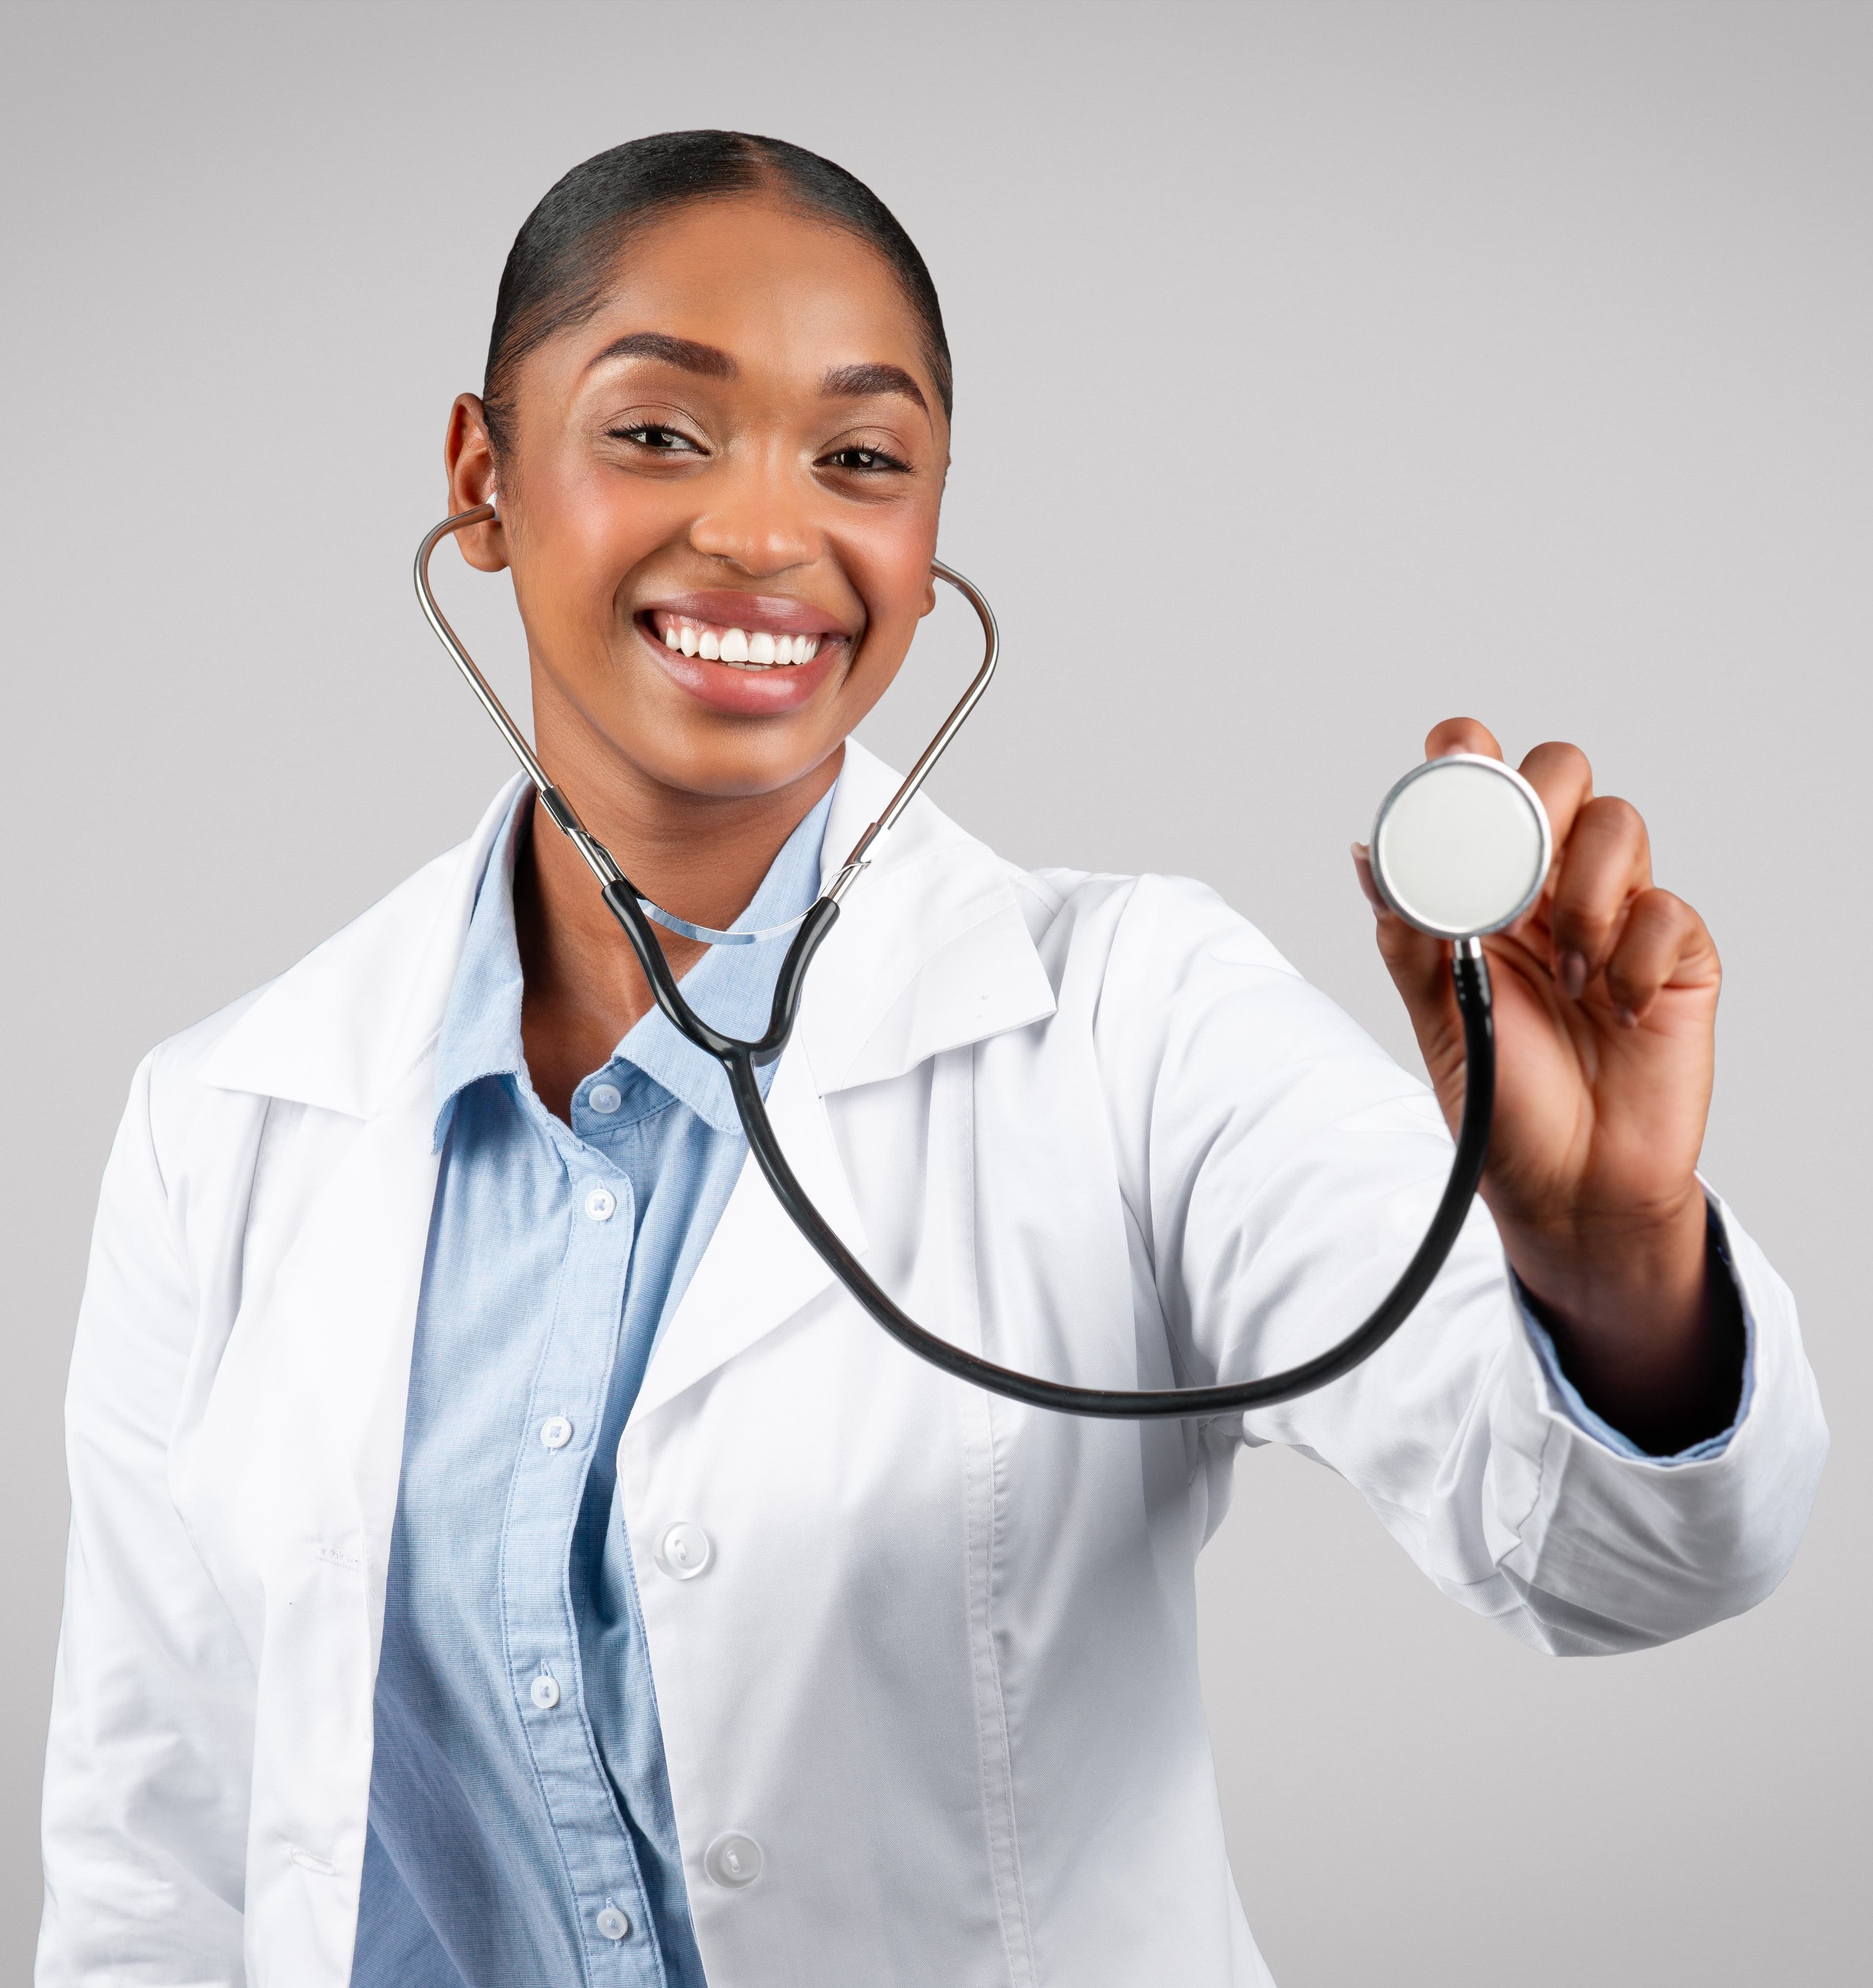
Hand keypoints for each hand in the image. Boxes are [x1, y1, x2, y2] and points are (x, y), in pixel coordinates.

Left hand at [1353, 718, 1740, 1451]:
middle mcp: (1550, 886)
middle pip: (1561, 771)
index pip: (1480, 784)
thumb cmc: (1502, 1102)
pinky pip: (1667, 908)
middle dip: (1538, 805)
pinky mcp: (1677, 954)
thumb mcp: (1434, 1017)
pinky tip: (1614, 1012)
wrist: (1568, 1187)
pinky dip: (1632, 959)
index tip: (1454, 759)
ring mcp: (1618, 913)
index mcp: (1483, 890)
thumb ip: (1408, 934)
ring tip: (1569, 976)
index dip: (1467, 754)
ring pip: (1620, 823)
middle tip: (1519, 880)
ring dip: (1585, 894)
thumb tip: (1366, 854)